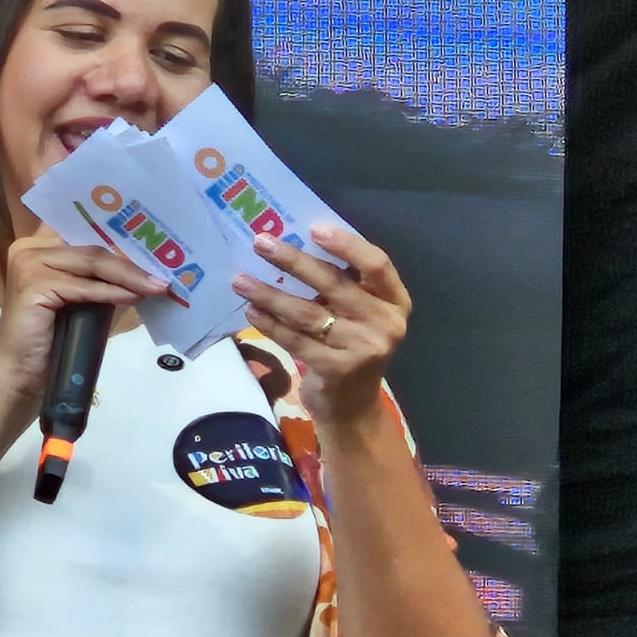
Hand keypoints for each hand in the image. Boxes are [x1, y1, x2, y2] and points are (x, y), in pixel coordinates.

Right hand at [0, 225, 167, 405]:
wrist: (22, 376)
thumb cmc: (53, 341)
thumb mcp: (83, 301)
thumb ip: (103, 280)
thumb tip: (146, 270)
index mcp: (39, 246)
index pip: (83, 229)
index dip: (117, 233)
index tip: (152, 245)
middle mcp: (29, 247)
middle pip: (91, 246)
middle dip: (131, 260)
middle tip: (163, 273)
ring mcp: (28, 263)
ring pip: (91, 262)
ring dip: (129, 276)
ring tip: (157, 286)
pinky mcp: (32, 283)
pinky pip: (83, 286)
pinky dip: (112, 292)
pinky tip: (134, 297)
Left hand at [233, 226, 410, 426]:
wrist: (352, 408)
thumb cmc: (350, 348)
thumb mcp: (360, 315)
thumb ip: (342, 285)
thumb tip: (291, 245)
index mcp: (395, 301)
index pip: (377, 264)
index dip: (346, 244)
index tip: (312, 228)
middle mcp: (385, 324)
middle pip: (334, 283)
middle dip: (292, 260)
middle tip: (261, 243)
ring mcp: (363, 349)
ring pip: (307, 313)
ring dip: (270, 294)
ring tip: (241, 280)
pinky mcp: (337, 370)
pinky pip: (295, 340)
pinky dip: (270, 324)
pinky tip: (251, 311)